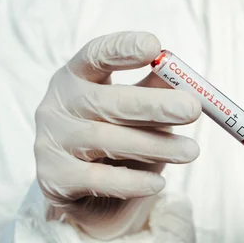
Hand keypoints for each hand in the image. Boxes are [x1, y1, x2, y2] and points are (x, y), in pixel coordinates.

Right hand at [34, 32, 200, 239]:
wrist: (87, 194)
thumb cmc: (117, 137)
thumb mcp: (135, 109)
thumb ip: (155, 90)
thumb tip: (185, 78)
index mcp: (76, 77)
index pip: (95, 55)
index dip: (122, 49)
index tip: (154, 48)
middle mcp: (57, 105)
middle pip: (105, 100)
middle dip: (153, 105)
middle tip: (192, 109)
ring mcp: (51, 142)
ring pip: (106, 140)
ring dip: (154, 146)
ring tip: (190, 151)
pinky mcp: (54, 179)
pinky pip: (98, 179)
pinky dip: (132, 181)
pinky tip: (158, 183)